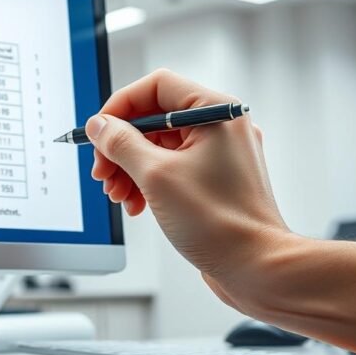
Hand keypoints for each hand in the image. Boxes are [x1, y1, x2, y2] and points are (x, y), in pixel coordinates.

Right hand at [88, 69, 290, 289]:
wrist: (256, 267)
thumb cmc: (220, 223)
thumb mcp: (156, 176)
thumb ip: (122, 143)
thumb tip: (100, 125)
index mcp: (216, 112)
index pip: (157, 87)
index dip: (121, 107)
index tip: (99, 131)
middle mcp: (222, 127)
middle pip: (155, 119)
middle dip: (121, 146)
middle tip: (102, 172)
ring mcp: (220, 154)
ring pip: (160, 145)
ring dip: (130, 168)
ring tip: (118, 195)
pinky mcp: (215, 179)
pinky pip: (172, 168)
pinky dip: (149, 181)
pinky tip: (137, 204)